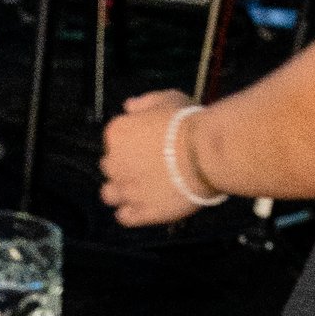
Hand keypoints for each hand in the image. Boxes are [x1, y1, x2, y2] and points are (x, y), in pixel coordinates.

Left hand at [100, 88, 214, 226]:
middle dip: (124, 168)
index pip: (113, 142)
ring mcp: (126, 190)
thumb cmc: (187, 122)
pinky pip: (125, 217)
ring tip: (141, 191)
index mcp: (116, 133)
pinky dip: (131, 214)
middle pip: (110, 167)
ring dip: (121, 193)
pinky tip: (143, 209)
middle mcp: (114, 163)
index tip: (145, 147)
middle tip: (145, 169)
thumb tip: (129, 107)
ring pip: (110, 194)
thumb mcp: (166, 98)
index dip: (129, 145)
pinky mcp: (142, 212)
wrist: (204, 154)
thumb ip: (143, 103)